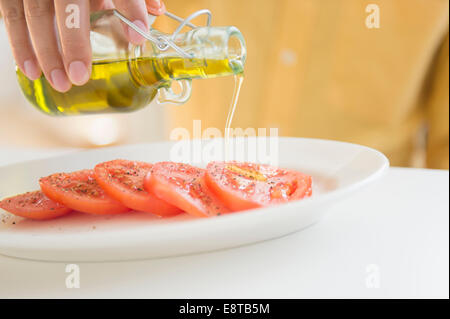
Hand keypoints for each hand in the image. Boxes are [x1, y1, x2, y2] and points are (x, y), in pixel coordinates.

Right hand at [0, 0, 165, 91]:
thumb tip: (157, 10)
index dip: (130, 9)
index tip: (139, 37)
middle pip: (68, 6)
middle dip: (74, 42)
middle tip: (80, 76)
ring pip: (35, 14)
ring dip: (45, 52)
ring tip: (59, 82)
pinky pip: (9, 15)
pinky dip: (20, 45)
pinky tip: (31, 71)